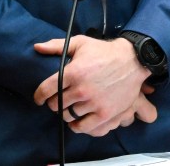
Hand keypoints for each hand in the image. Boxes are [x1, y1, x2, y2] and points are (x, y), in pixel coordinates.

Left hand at [33, 36, 156, 135]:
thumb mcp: (80, 43)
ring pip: (68, 115)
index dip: (39, 96)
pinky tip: (76, 121)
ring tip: (70, 107)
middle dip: (54, 103)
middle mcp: (82, 89)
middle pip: (56, 105)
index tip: (39, 98)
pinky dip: (77, 126)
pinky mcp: (105, 113)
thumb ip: (56, 46)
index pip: (46, 89)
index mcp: (73, 72)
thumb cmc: (104, 52)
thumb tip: (37, 47)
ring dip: (66, 112)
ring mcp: (94, 102)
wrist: (132, 60)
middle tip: (59, 100)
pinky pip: (83, 127)